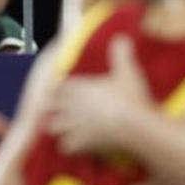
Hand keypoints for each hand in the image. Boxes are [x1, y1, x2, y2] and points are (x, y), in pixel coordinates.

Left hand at [48, 36, 153, 154]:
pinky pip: (64, 146)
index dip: (58, 89)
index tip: (59, 92)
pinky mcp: (79, 143)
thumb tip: (121, 37)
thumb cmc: (131, 97)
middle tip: (58, 110)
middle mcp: (72, 105)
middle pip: (50, 106)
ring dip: (57, 127)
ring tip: (64, 128)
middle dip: (52, 108)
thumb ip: (121, 54)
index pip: (58, 86)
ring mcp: (73, 125)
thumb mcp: (128, 71)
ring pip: (52, 126)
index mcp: (80, 86)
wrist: (134, 125)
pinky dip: (68, 146)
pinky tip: (75, 145)